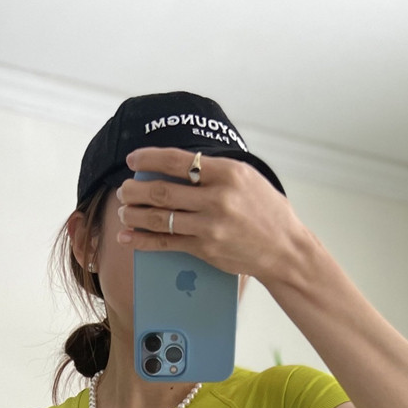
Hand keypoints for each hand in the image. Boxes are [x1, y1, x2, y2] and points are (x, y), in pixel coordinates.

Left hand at [115, 146, 300, 286]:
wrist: (284, 249)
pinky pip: (166, 243)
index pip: (178, 160)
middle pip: (163, 191)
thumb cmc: (266, 211)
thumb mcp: (246, 178)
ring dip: (134, 213)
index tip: (133, 160)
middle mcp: (217, 198)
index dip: (149, 158)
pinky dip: (142, 240)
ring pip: (159, 218)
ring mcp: (209, 226)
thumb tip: (178, 165)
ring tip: (123, 209)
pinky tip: (127, 237)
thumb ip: (215, 171)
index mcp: (227, 173)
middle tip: (124, 188)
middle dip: (135, 189)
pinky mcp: (205, 249)